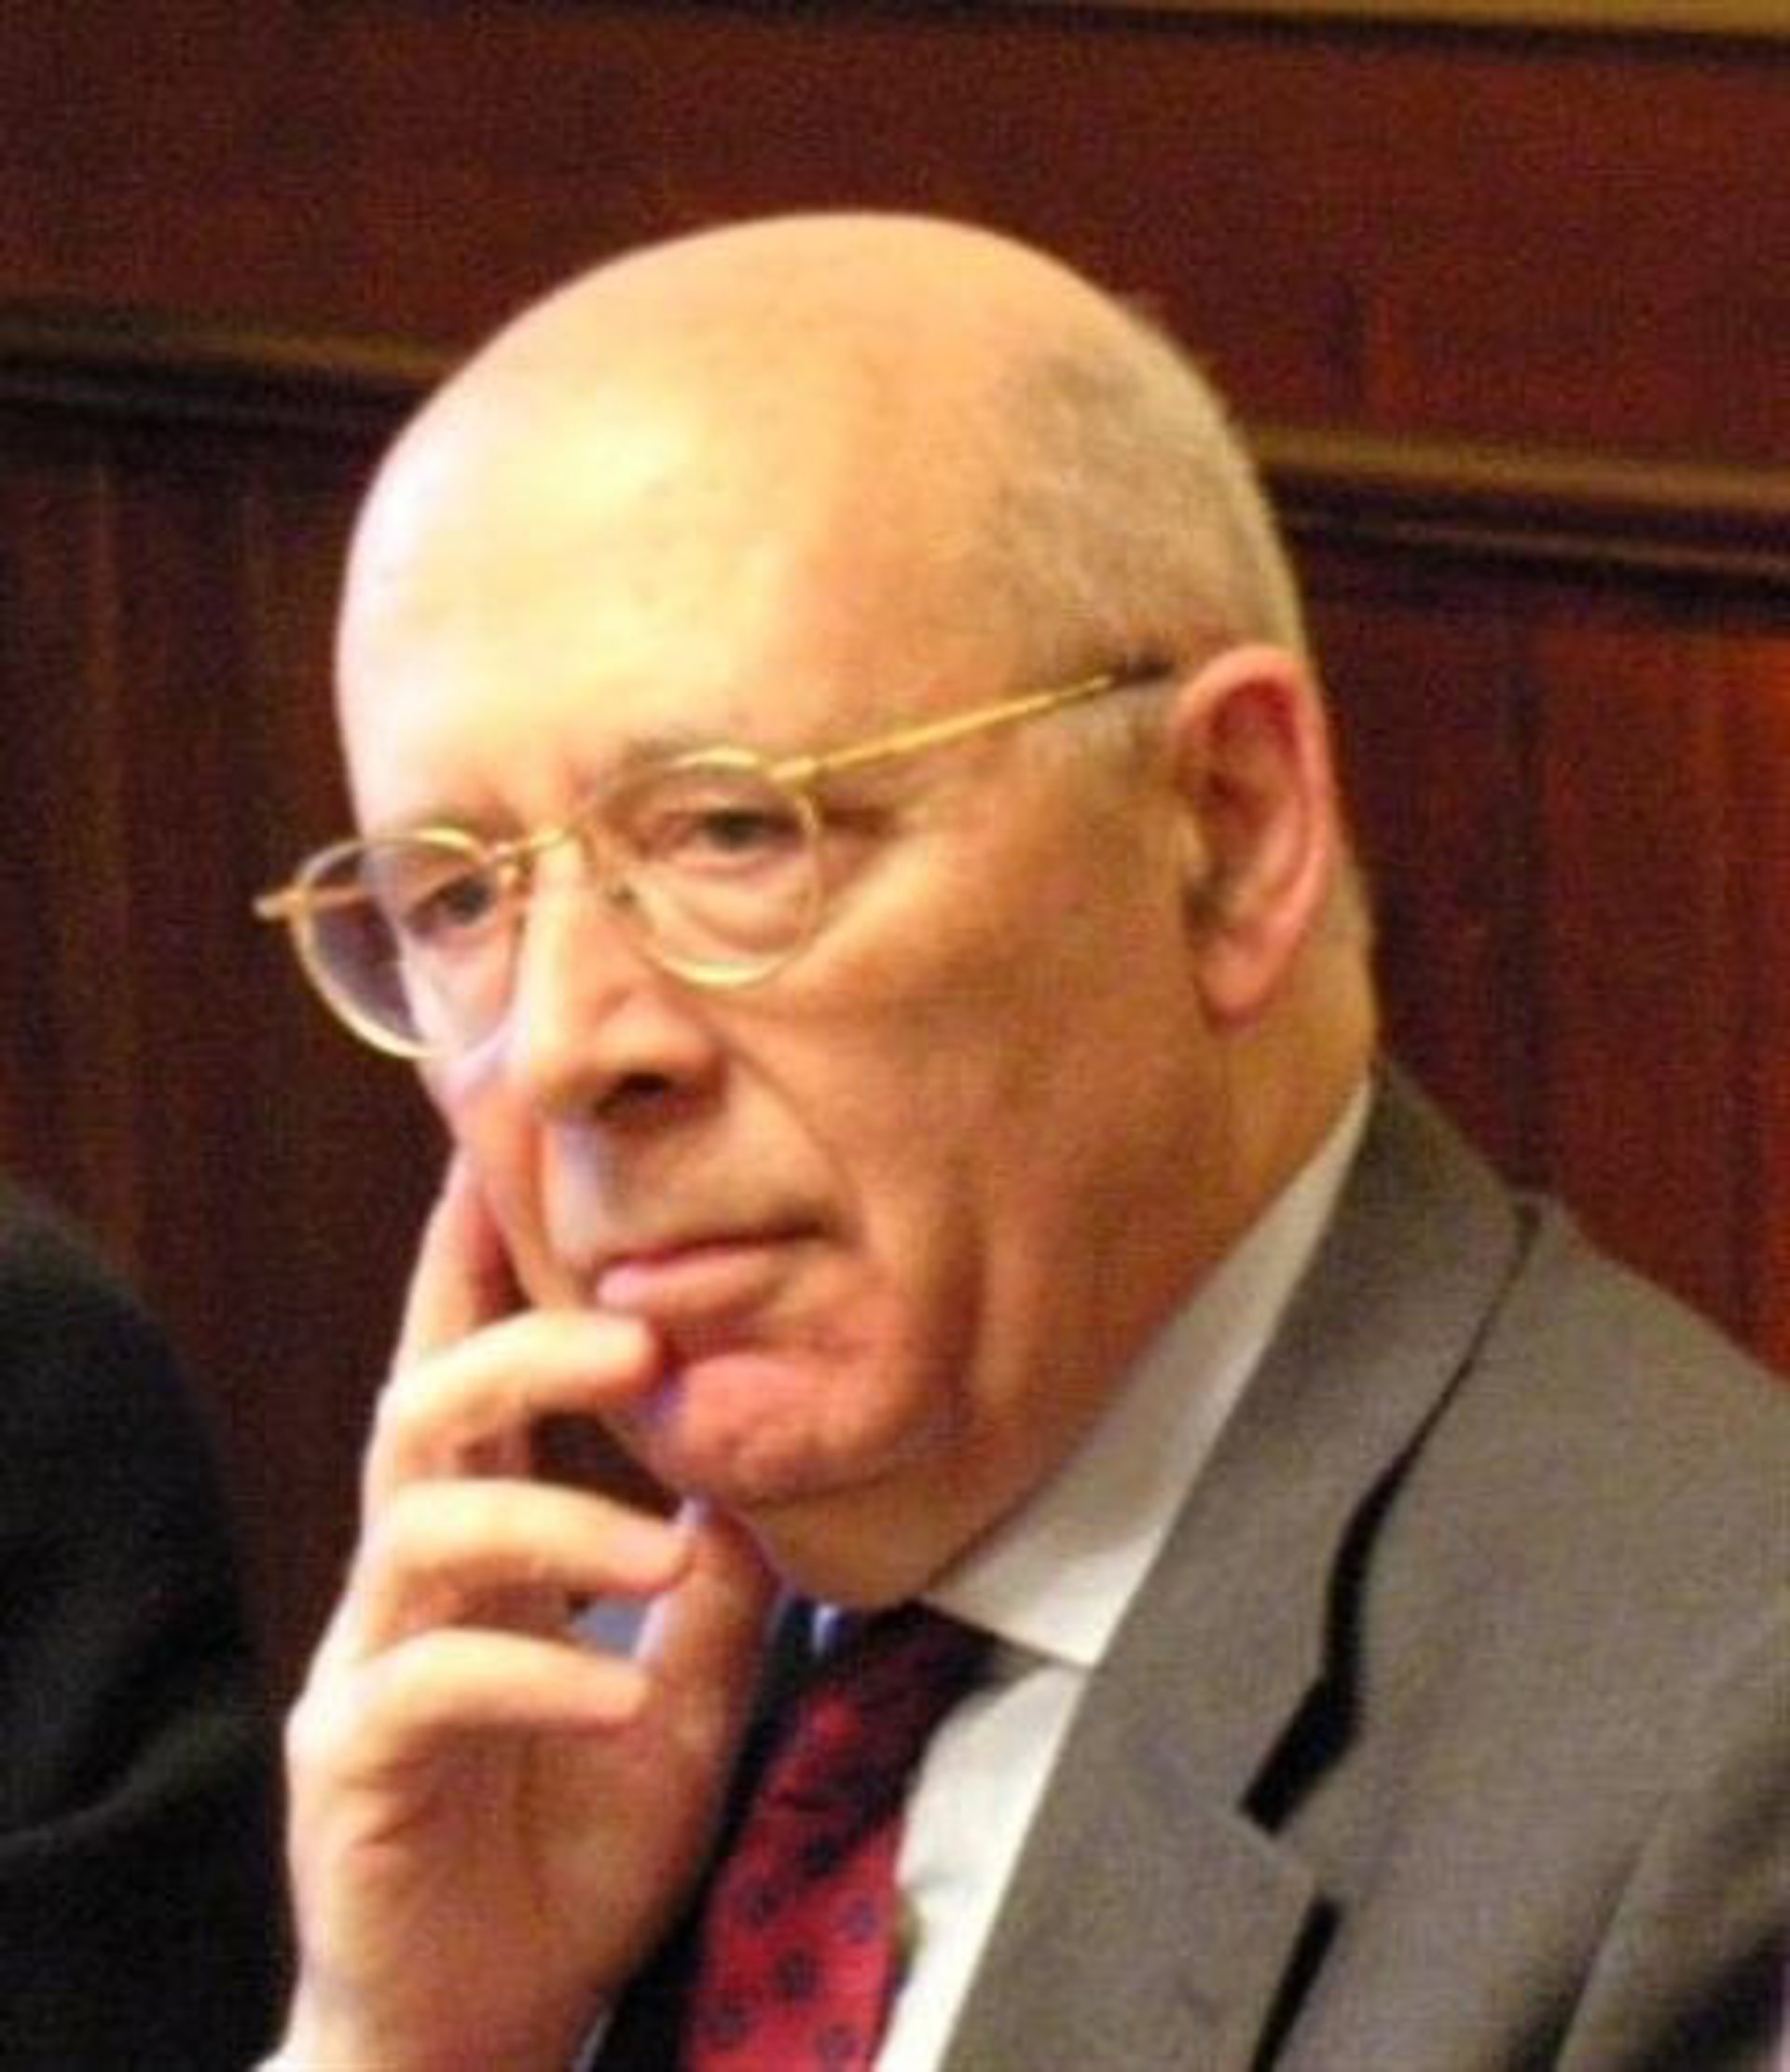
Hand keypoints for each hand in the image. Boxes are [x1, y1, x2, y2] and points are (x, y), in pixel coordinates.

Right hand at [277, 1162, 777, 2070]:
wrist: (490, 2026)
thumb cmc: (571, 1852)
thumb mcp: (680, 1705)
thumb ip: (713, 1593)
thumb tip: (766, 1476)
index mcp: (481, 1557)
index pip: (467, 1387)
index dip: (470, 1275)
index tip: (498, 1164)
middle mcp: (409, 1590)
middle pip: (423, 1418)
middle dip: (518, 1355)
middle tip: (635, 1338)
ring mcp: (371, 1673)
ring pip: (417, 1532)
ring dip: (550, 1522)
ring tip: (661, 1556)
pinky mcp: (355, 1767)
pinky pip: (430, 1686)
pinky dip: (534, 1669)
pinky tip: (615, 1690)